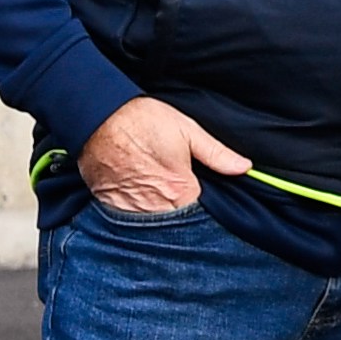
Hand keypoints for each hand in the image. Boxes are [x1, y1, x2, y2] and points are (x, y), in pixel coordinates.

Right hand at [79, 95, 248, 213]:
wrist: (96, 116)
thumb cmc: (142, 120)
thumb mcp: (188, 131)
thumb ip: (217, 154)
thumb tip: (244, 168)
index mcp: (179, 190)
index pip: (201, 216)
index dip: (206, 210)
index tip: (205, 200)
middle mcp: (154, 206)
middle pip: (176, 223)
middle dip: (183, 215)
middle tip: (179, 196)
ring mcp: (128, 208)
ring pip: (152, 224)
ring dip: (159, 216)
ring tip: (160, 196)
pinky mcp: (108, 204)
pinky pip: (128, 218)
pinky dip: (136, 213)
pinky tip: (141, 197)